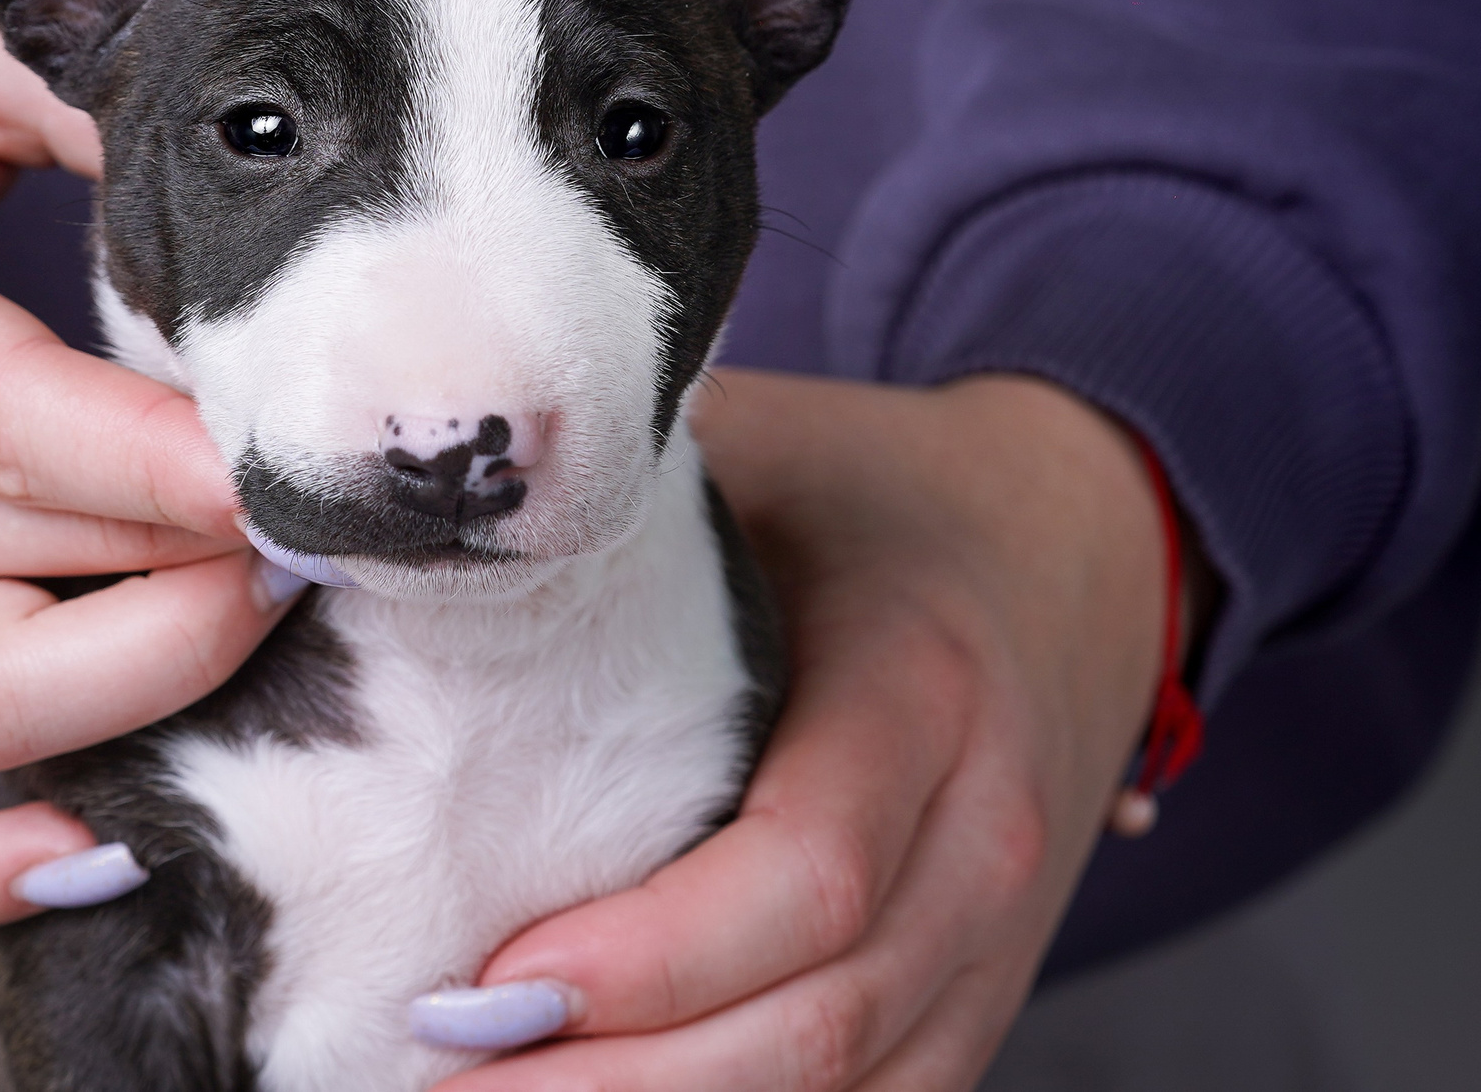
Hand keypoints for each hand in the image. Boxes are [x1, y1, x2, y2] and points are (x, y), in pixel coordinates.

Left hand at [434, 371, 1167, 1090]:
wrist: (1073, 553)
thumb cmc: (871, 497)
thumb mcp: (761, 451)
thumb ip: (612, 482)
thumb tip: (408, 492)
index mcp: (920, 688)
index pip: (804, 870)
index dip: (647, 956)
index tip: (484, 981)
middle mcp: (982, 837)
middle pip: (818, 1017)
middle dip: (619, 1083)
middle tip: (441, 1080)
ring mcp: (998, 943)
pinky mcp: (978, 1003)